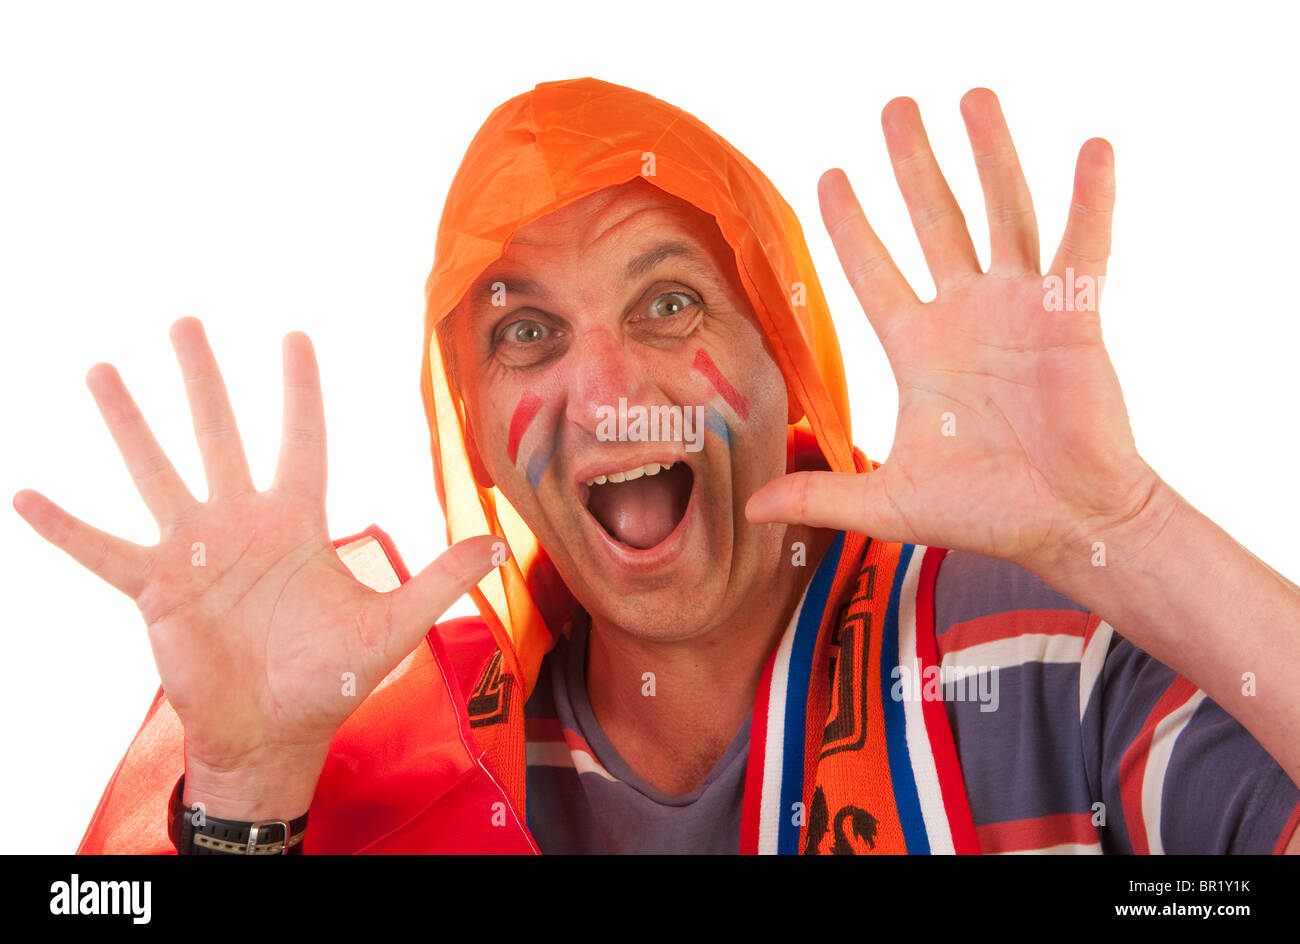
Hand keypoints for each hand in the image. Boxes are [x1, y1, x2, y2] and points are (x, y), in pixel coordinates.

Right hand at [13, 317, 498, 816]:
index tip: (295, 335)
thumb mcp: (393, 624)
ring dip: (130, 424)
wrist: (276, 731)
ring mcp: (194, 552)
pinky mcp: (155, 589)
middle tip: (184, 322)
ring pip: (158, 472)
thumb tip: (501, 542)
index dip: (300, 391)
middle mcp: (242, 524)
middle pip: (221, 435)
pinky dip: (66, 527)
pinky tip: (26, 493)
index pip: (302, 440)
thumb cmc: (331, 676)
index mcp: (298, 523)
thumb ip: (440, 578)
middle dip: (204, 380)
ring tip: (102, 371)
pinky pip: (103, 551)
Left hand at [747, 89, 1166, 573]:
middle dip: (912, 164)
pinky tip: (1092, 148)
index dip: (849, 225)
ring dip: (990, 155)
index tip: (827, 177)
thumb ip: (820, 497)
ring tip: (972, 96)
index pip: (872, 272)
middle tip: (895, 107)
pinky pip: (1083, 247)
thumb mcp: (889, 504)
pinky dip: (1091, 200)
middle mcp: (966, 317)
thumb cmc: (987, 512)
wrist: (1070, 526)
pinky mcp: (1073, 317)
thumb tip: (749, 510)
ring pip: (1002, 214)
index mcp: (919, 349)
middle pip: (933, 221)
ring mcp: (1021, 311)